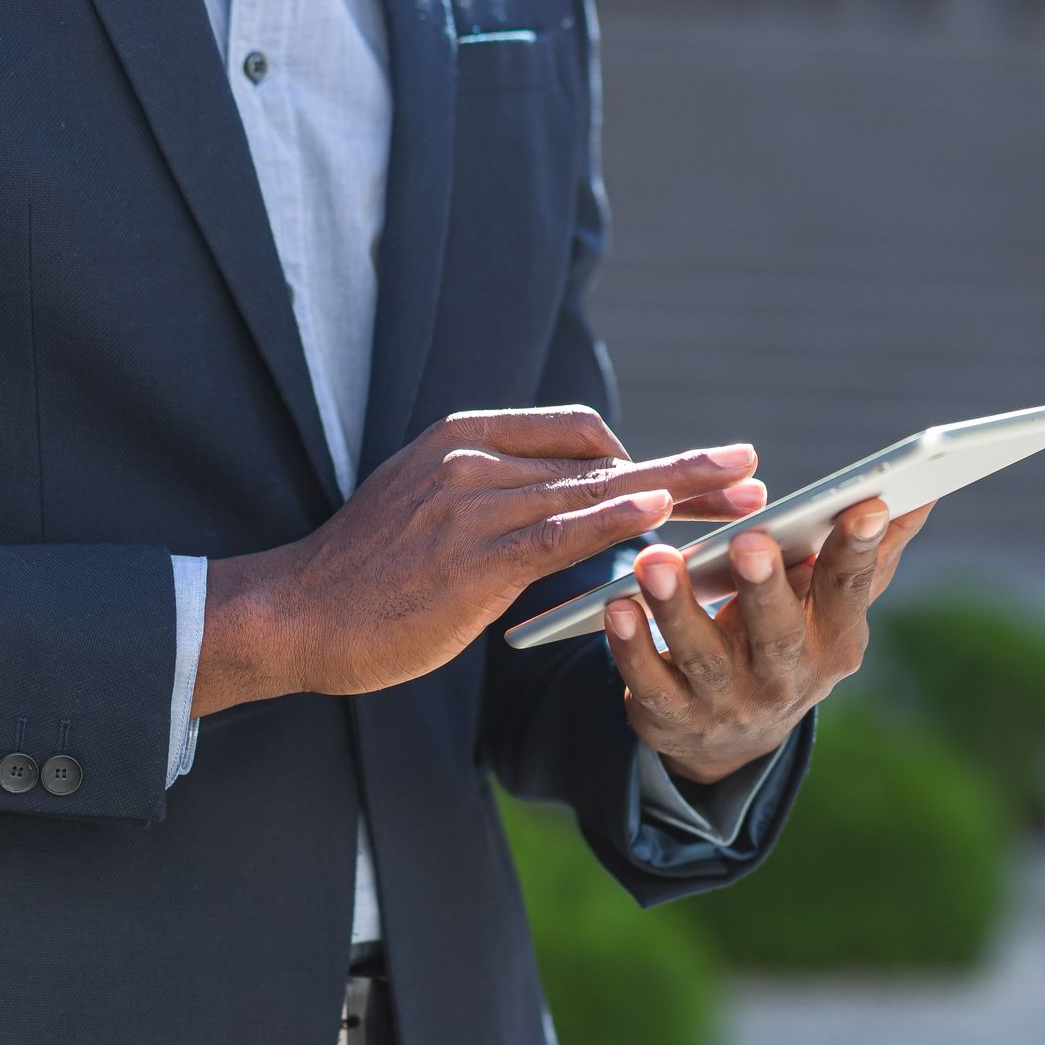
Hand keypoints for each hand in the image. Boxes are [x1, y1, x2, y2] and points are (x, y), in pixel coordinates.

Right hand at [192, 406, 765, 715]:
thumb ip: (497, 497)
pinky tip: (662, 514)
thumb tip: (570, 505)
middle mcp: (474, 458)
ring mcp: (473, 503)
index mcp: (465, 437)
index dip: (641, 455)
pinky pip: (561, 531)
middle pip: (603, 455)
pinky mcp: (473, 556)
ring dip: (677, 490)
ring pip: (597, 488)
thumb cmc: (366, 575)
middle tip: (749, 470)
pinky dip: (617, 518)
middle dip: (683, 468)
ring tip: (741, 494)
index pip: (577, 431)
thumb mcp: (430, 510)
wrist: (295, 613)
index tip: (692, 476)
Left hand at [605, 497, 933, 783]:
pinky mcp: (671, 718)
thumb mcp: (831, 606)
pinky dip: (631, 646)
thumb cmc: (790, 639)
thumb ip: (872, 549)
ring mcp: (727, 704)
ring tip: (654, 560)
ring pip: (703, 655)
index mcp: (835, 641)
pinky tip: (614, 606)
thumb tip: (926, 488)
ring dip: (677, 608)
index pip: (849, 592)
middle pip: (777, 632)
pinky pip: (649, 682)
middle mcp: (787, 678)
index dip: (858, 551)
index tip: (864, 504)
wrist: (731, 736)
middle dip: (764, 588)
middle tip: (750, 541)